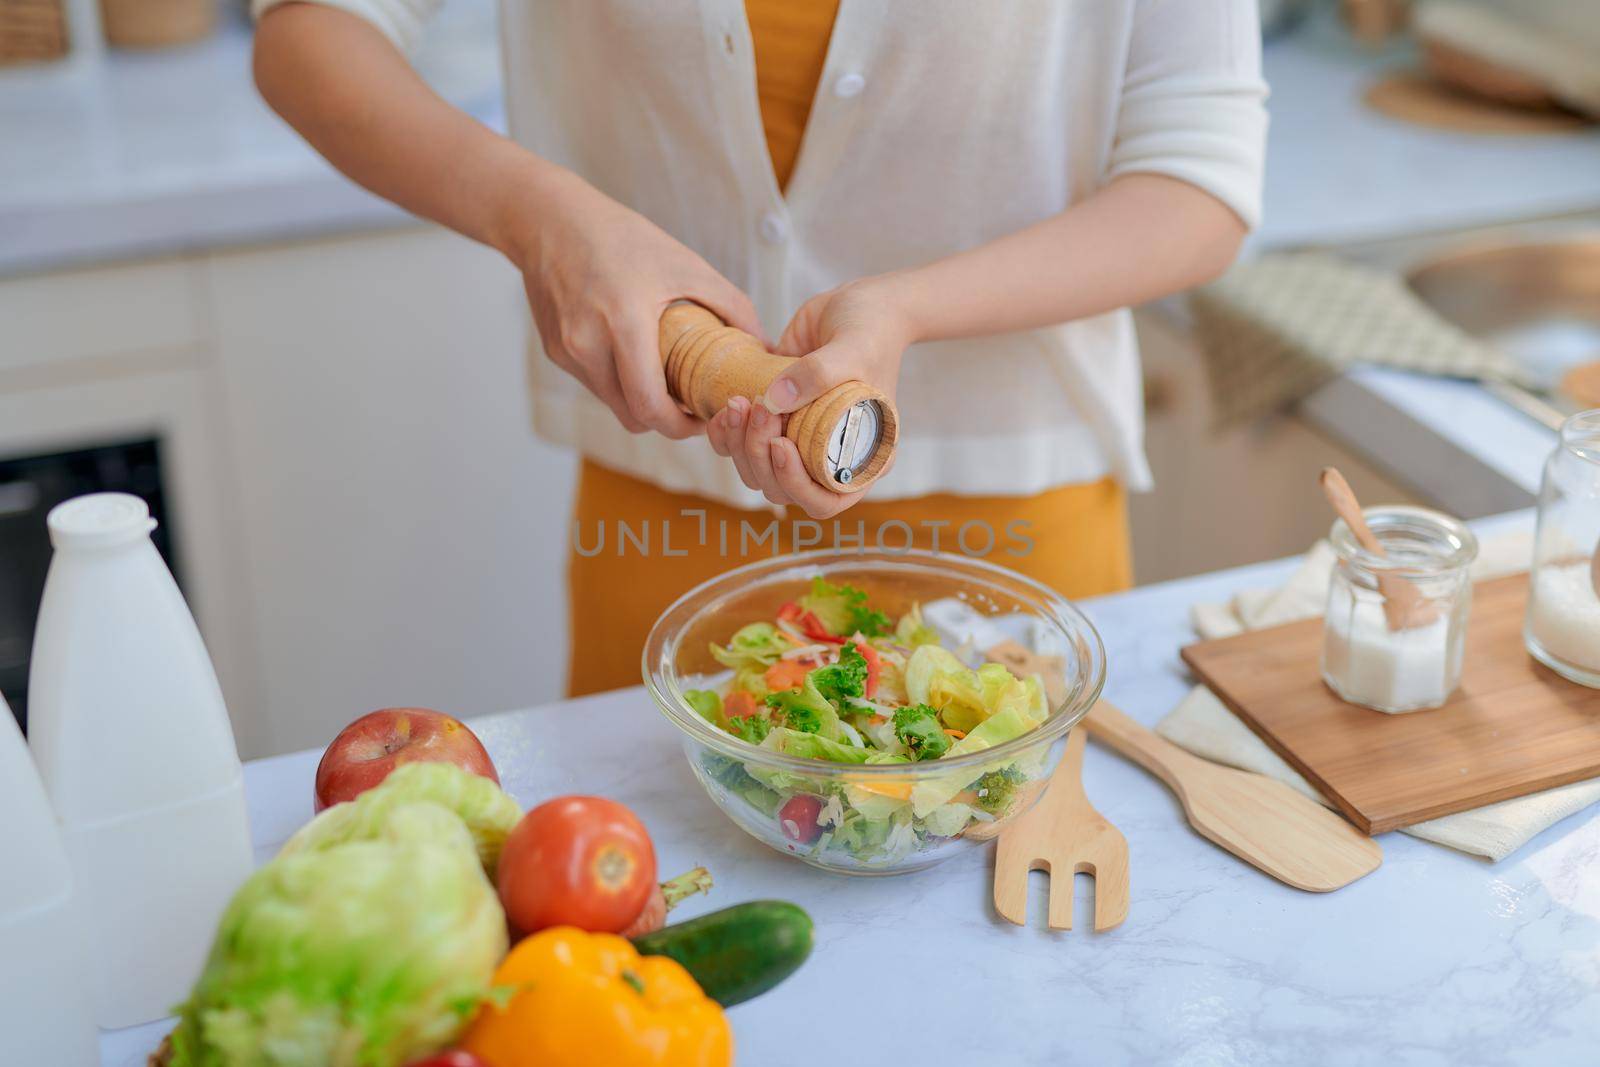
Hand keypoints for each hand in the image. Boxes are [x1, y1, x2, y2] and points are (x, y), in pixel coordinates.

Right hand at [507, 170, 763, 437]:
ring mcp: (566, 352)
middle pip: (632, 417)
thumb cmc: (622, 238)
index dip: (681, 427)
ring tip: (666, 377)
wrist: (548, 220)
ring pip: (613, 403)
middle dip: (665, 420)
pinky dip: (618, 381)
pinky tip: (634, 355)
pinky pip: (595, 384)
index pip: (649, 406)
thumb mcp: (686, 263)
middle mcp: (587, 344)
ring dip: (640, 401)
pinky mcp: (554, 352)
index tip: (704, 419)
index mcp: (622, 322)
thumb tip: (766, 345)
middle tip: (691, 406)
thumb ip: (732, 305)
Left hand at [707, 277, 912, 517]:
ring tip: (739, 403)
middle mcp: (829, 458)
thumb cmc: (872, 329)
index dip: (796, 485)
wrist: (859, 304)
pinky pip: (740, 448)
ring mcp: (800, 442)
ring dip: (739, 445)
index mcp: (861, 458)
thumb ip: (820, 373)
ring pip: (756, 471)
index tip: (781, 445)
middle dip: (759, 454)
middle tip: (758, 408)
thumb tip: (775, 398)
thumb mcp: (855, 349)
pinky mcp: (776, 422)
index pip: (826, 501)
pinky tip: (726, 409)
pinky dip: (725, 435)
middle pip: (782, 489)